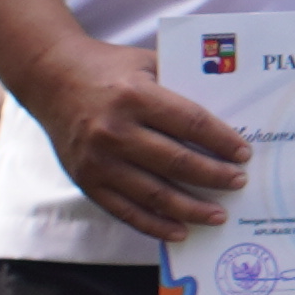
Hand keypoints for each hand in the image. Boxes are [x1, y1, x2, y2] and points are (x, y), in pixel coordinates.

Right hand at [30, 37, 249, 243]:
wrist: (50, 78)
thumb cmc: (109, 69)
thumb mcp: (146, 63)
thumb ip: (181, 84)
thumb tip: (229, 113)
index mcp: (136, 96)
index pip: (190, 123)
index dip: (222, 141)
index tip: (244, 154)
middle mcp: (114, 131)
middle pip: (176, 162)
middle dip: (214, 176)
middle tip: (239, 182)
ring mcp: (98, 160)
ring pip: (154, 194)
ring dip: (191, 209)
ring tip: (218, 215)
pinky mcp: (86, 181)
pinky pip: (125, 211)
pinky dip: (155, 225)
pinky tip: (180, 231)